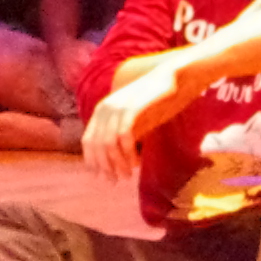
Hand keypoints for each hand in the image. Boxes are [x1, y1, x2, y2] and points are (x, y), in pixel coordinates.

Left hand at [82, 67, 176, 183]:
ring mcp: (117, 107)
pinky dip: (128, 152)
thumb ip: (124, 138)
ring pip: (108, 143)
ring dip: (117, 163)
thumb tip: (120, 163)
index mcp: (101, 111)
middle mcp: (104, 108)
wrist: (172, 79)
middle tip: (115, 181)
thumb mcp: (135, 122)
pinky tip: (136, 162)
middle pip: (96, 145)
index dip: (93, 162)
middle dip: (105, 167)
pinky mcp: (131, 108)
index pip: (88, 142)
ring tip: (126, 175)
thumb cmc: (155, 102)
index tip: (103, 178)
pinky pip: (124, 136)